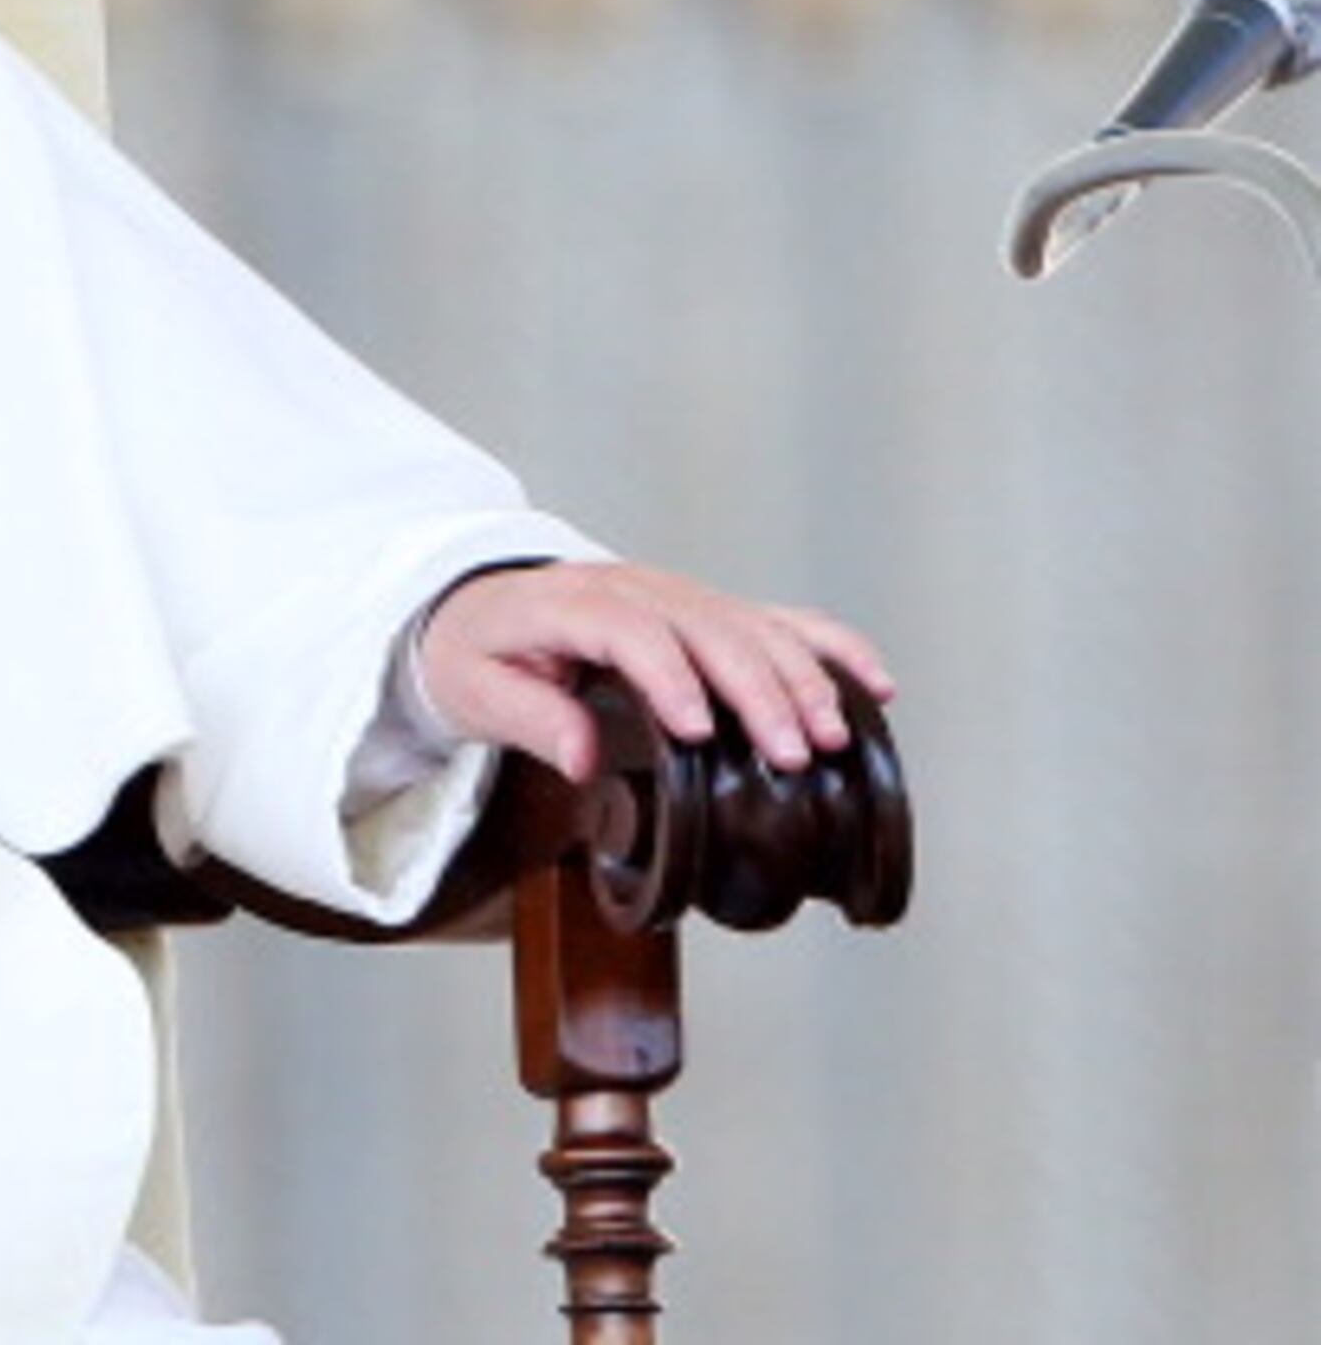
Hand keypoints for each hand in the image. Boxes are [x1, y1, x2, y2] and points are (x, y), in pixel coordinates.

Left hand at [415, 560, 893, 782]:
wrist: (480, 606)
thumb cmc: (478, 650)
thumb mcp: (474, 688)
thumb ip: (527, 718)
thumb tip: (580, 757)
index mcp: (570, 603)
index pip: (630, 630)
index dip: (668, 677)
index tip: (697, 732)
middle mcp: (634, 589)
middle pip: (708, 628)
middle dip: (756, 690)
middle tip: (793, 753)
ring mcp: (678, 596)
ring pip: (753, 625)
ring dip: (800, 677)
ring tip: (832, 736)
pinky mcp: (709, 613)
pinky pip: (779, 620)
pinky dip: (830, 646)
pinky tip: (873, 684)